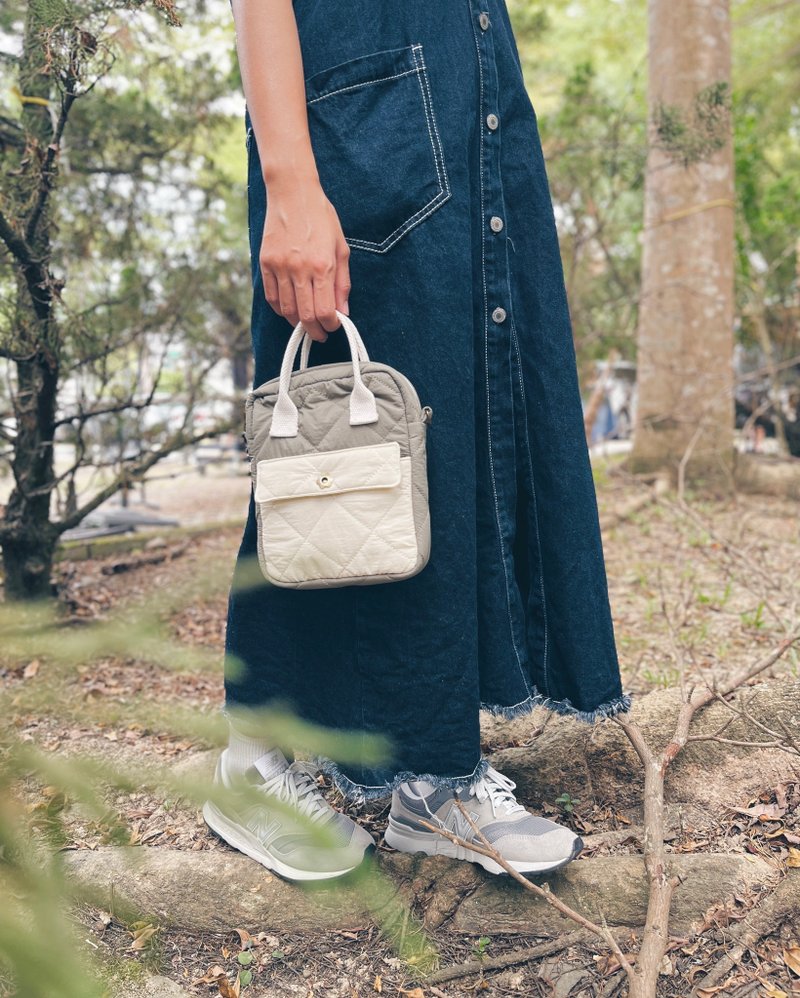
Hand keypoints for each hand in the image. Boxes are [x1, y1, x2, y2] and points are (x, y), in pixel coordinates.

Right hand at [259, 175, 350, 341]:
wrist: (292, 193)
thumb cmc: (321, 218)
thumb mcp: (341, 248)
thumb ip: (342, 283)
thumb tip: (343, 312)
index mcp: (322, 265)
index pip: (325, 311)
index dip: (331, 325)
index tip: (334, 327)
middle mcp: (299, 269)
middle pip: (305, 316)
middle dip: (314, 331)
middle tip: (320, 335)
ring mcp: (280, 266)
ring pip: (286, 310)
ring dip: (297, 322)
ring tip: (306, 323)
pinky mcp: (265, 263)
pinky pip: (271, 297)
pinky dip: (280, 309)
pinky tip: (290, 310)